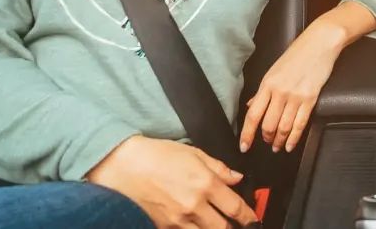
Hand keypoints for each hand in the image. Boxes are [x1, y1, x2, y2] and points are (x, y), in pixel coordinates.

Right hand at [86, 135, 255, 228]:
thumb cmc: (155, 155)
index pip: (236, 208)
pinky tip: (193, 223)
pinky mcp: (164, 227)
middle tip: (235, 223)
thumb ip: (218, 168)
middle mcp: (194, 205)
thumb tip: (236, 178)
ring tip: (213, 222)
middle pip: (224, 228)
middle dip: (233, 227)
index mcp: (205, 184)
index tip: (253, 219)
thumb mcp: (193, 153)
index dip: (249, 216)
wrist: (122, 166)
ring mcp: (178, 220)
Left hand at [240, 19, 343, 153]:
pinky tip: (290, 145)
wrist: (319, 43)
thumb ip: (263, 91)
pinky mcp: (310, 99)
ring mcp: (295, 96)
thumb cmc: (297, 54)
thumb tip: (251, 106)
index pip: (253, 115)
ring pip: (283, 127)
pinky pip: (300, 124)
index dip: (247, 134)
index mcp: (267, 84)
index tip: (244, 146)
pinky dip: (294, 138)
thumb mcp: (274, 70)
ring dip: (279, 141)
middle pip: (268, 124)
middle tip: (266, 143)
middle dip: (266, 138)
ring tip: (277, 147)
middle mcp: (279, 92)